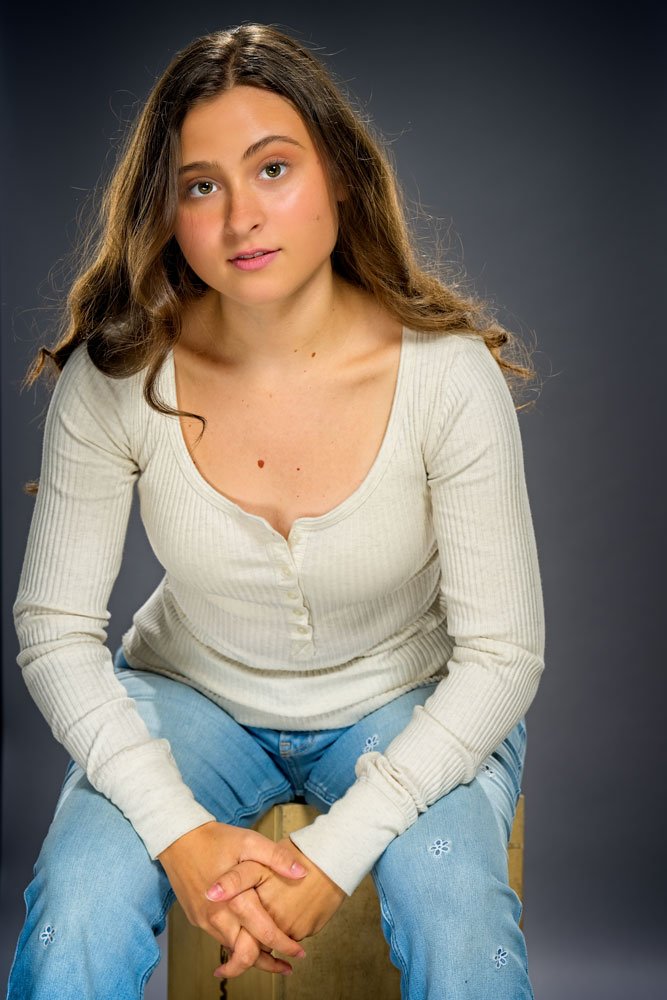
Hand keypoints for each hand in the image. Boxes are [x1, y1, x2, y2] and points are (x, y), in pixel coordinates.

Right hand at [206, 838, 345, 953]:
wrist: (178, 838)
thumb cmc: (216, 839)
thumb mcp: (250, 842)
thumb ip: (277, 858)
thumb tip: (301, 873)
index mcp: (234, 899)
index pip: (264, 934)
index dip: (284, 946)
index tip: (299, 952)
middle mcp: (218, 916)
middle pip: (245, 954)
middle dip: (268, 964)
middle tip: (287, 966)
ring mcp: (205, 920)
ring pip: (232, 950)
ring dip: (252, 957)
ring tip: (272, 958)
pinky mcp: (197, 919)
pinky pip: (220, 939)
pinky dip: (236, 944)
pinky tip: (248, 939)